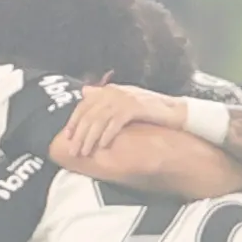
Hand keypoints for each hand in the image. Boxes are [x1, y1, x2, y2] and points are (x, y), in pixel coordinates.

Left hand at [63, 82, 186, 156]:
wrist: (174, 111)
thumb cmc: (149, 110)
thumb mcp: (124, 101)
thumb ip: (105, 98)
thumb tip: (84, 92)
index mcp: (110, 90)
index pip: (85, 104)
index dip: (74, 120)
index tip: (67, 136)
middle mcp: (114, 91)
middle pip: (89, 113)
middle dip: (80, 134)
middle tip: (73, 150)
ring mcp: (124, 98)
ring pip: (99, 119)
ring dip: (90, 137)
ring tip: (85, 152)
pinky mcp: (134, 107)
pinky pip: (115, 123)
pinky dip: (107, 135)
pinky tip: (102, 146)